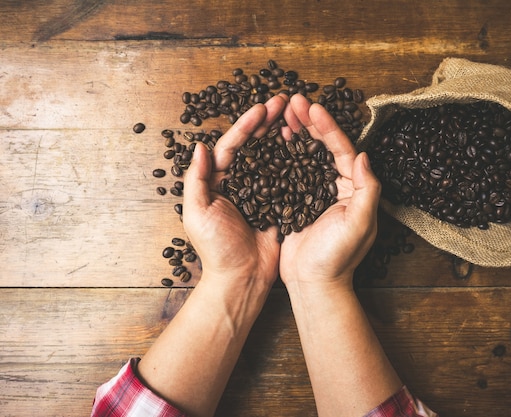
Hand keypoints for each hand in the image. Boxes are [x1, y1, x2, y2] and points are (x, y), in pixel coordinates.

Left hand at [183, 94, 288, 292]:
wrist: (241, 279)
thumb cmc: (216, 250)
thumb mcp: (197, 214)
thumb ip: (196, 181)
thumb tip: (199, 147)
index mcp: (217, 182)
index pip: (231, 146)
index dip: (246, 125)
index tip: (262, 108)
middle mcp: (239, 182)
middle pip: (254, 145)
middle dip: (267, 122)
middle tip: (283, 101)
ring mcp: (260, 192)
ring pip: (272, 156)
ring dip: (282, 135)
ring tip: (295, 115)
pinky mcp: (278, 203)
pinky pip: (287, 177)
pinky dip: (295, 160)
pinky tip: (306, 144)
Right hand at [278, 94, 381, 290]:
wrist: (314, 284)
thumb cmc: (338, 258)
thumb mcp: (359, 224)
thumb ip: (368, 189)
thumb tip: (365, 155)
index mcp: (355, 188)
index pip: (342, 149)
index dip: (327, 127)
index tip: (312, 107)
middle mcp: (338, 186)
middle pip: (323, 147)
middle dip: (309, 122)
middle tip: (293, 101)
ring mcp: (317, 192)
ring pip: (306, 155)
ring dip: (296, 133)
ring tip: (282, 113)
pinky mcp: (298, 201)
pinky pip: (291, 170)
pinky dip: (283, 153)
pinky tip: (273, 139)